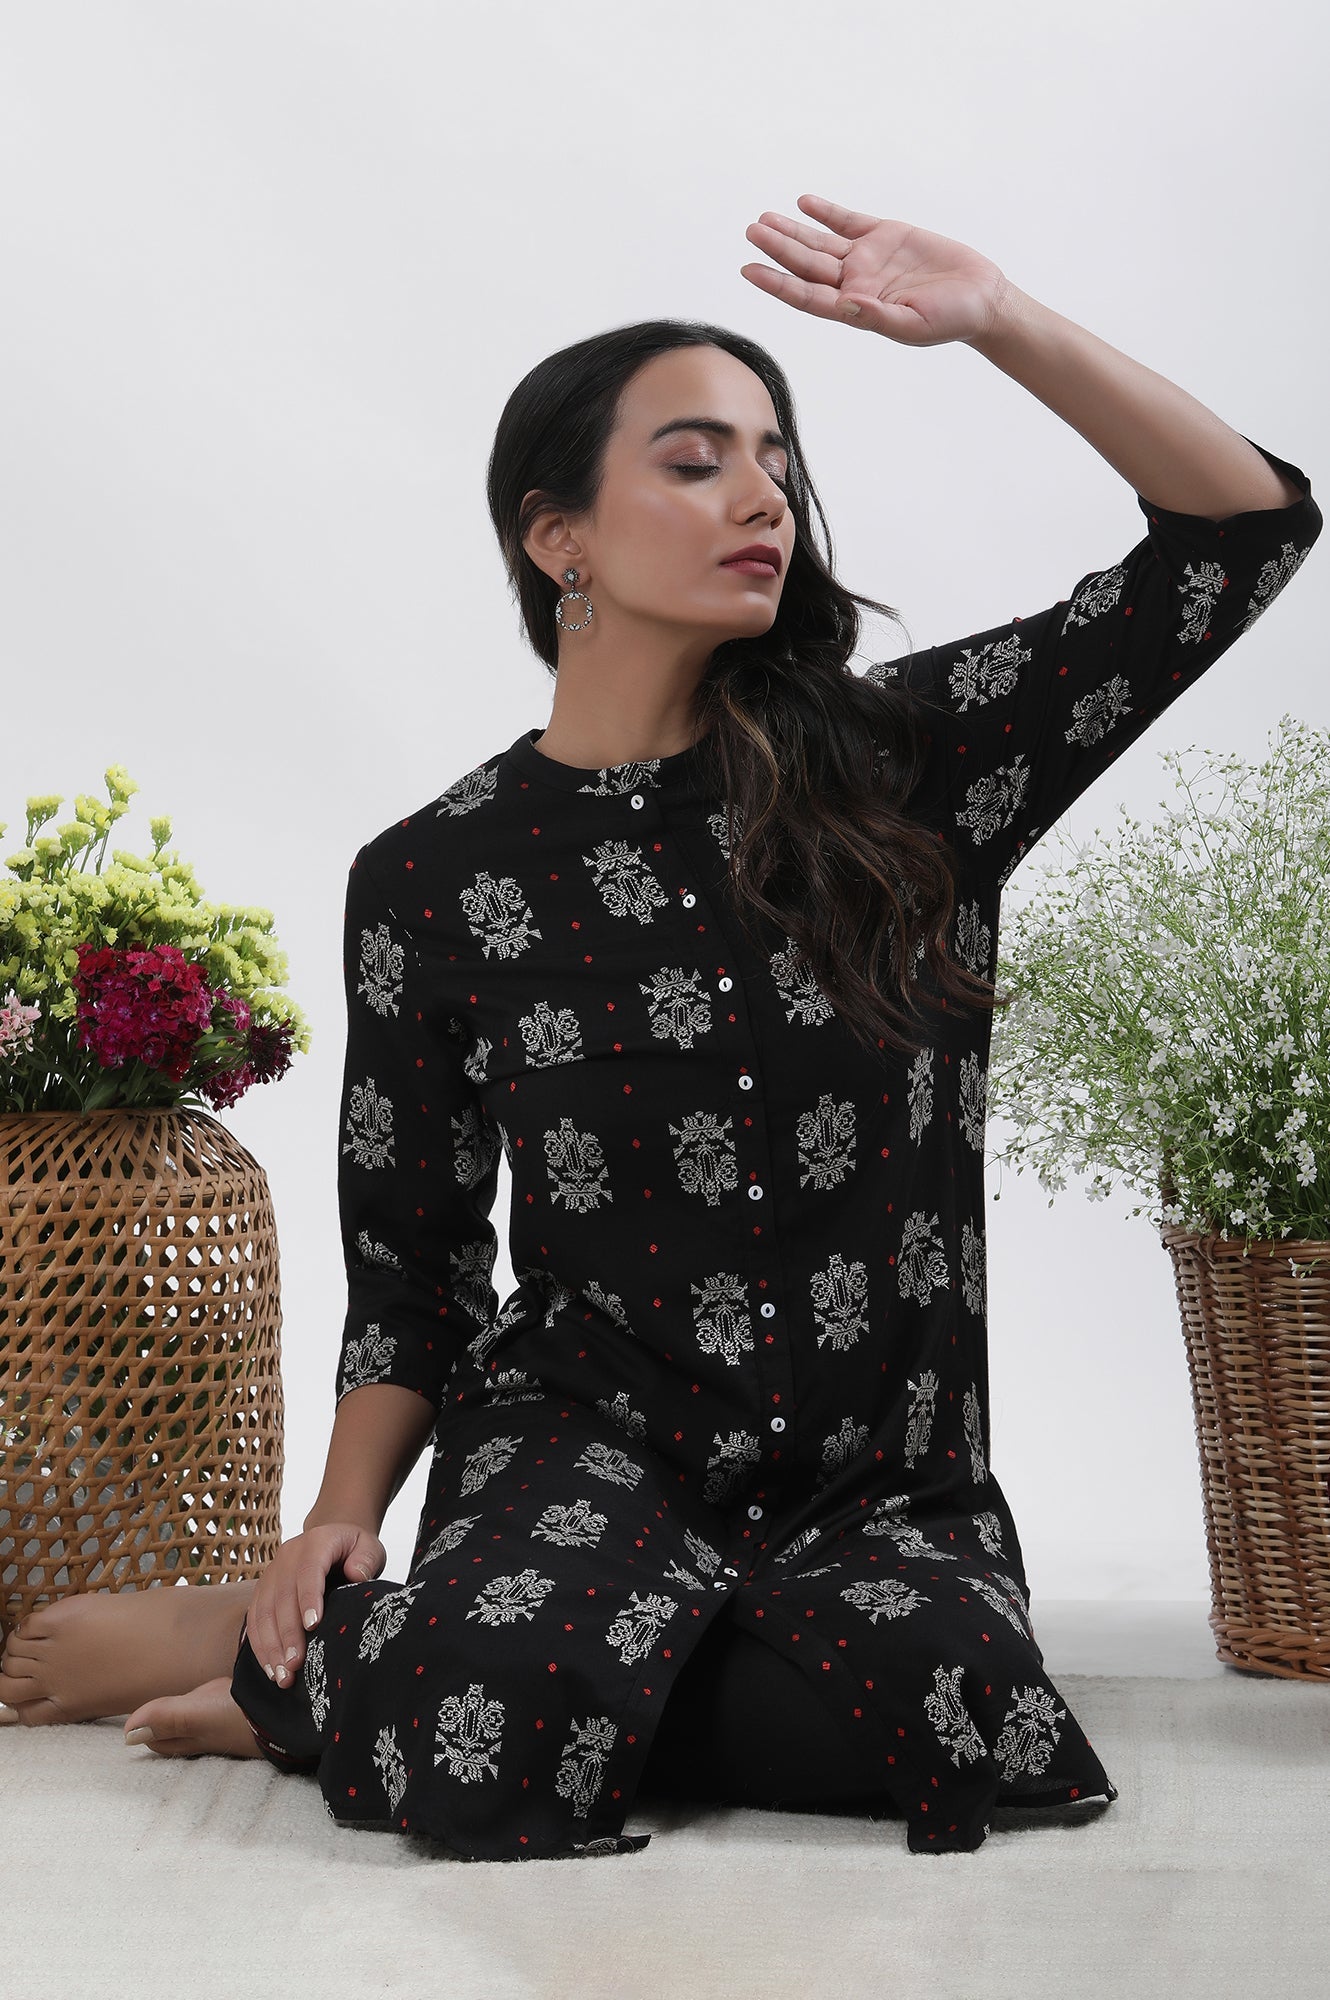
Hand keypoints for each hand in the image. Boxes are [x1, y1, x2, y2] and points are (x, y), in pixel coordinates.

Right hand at [244, 1522, 385, 1687]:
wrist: (334, 1539)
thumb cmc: (353, 1548)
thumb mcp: (369, 1546)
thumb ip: (366, 1558)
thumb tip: (356, 1575)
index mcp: (315, 1542)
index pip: (309, 1571)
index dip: (308, 1598)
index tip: (313, 1626)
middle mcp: (287, 1556)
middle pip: (283, 1597)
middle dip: (287, 1634)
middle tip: (295, 1665)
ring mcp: (271, 1573)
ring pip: (264, 1612)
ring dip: (270, 1646)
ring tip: (282, 1676)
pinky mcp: (262, 1590)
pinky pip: (255, 1619)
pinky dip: (260, 1645)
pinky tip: (271, 1668)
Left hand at [740, 194, 1011, 347]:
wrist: (982, 298)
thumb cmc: (949, 321)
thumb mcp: (912, 324)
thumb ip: (877, 317)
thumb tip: (845, 305)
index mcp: (855, 309)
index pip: (806, 296)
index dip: (777, 284)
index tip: (750, 271)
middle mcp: (854, 283)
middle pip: (807, 264)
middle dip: (778, 248)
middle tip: (752, 231)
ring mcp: (868, 259)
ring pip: (821, 242)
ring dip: (793, 231)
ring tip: (764, 220)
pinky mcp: (886, 236)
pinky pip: (848, 221)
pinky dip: (827, 212)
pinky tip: (804, 203)